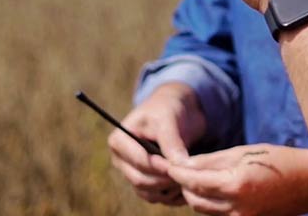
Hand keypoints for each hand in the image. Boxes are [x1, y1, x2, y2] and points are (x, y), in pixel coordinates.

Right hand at [108, 83, 205, 205]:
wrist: (176, 111)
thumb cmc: (168, 109)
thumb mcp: (168, 119)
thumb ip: (172, 142)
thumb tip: (180, 167)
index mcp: (119, 140)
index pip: (137, 161)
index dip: (158, 166)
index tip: (176, 165)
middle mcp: (122, 160)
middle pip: (141, 180)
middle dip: (165, 179)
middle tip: (186, 173)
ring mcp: (132, 173)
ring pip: (148, 193)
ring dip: (169, 189)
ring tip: (188, 177)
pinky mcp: (145, 182)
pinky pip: (156, 197)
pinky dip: (171, 195)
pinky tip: (186, 185)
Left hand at [168, 144, 307, 215]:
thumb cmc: (281, 161)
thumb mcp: (245, 153)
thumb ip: (212, 161)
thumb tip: (184, 164)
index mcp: (236, 184)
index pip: (194, 181)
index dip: (177, 172)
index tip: (166, 163)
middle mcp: (237, 207)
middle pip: (194, 200)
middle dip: (185, 185)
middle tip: (182, 169)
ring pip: (205, 210)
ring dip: (197, 195)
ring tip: (199, 177)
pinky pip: (219, 215)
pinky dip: (212, 203)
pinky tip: (217, 188)